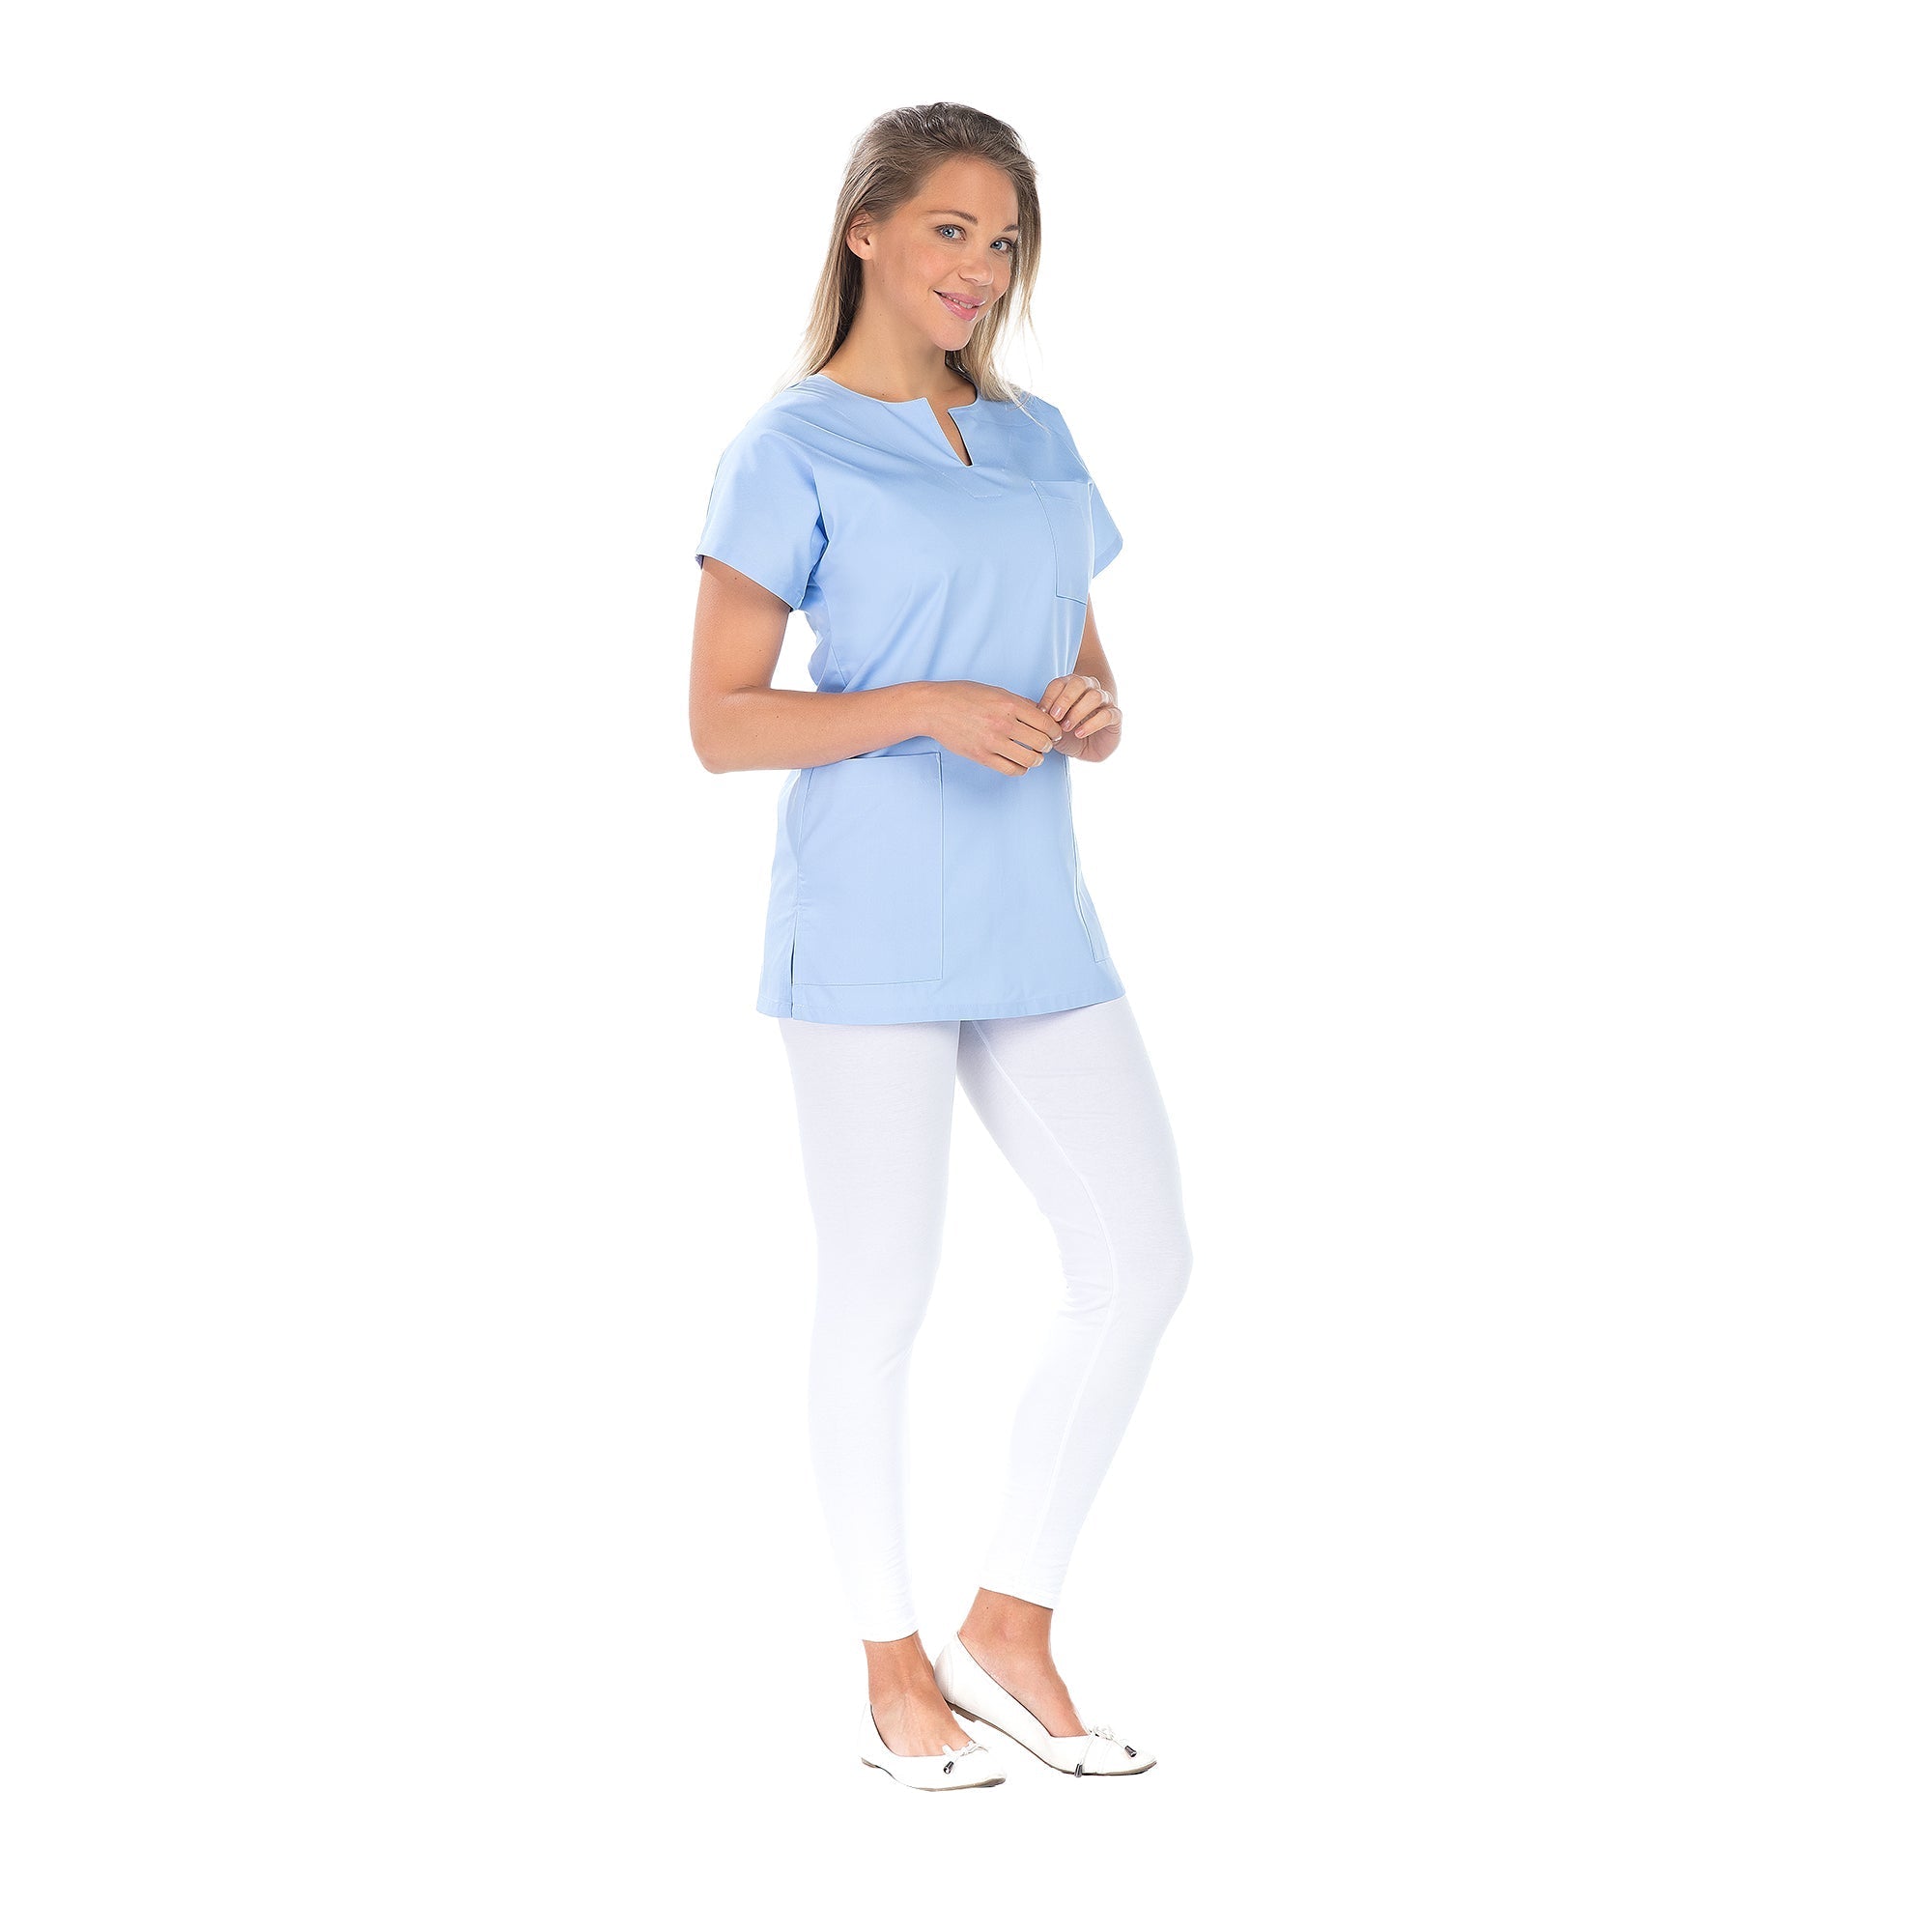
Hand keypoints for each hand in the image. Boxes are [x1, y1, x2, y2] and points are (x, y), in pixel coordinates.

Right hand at [922, 680, 1063, 775]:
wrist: (934, 708)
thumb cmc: (963, 695)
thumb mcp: (995, 691)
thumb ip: (1019, 702)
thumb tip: (1041, 713)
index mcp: (1009, 704)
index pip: (1046, 723)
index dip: (1055, 730)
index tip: (1053, 733)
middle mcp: (1003, 723)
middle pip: (1041, 742)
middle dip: (1048, 745)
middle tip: (1045, 744)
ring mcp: (991, 742)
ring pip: (1029, 759)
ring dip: (1036, 759)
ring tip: (1034, 756)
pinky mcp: (981, 756)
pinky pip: (1011, 769)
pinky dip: (1021, 769)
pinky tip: (1019, 763)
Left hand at [1039, 674, 1120, 761]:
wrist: (1087, 748)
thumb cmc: (1067, 733)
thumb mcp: (1052, 725)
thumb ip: (1044, 716)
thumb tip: (1031, 711)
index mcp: (1072, 687)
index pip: (1060, 683)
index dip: (1050, 696)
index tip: (1041, 713)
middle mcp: (1090, 689)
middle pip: (1079, 683)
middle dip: (1065, 700)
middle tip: (1055, 717)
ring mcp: (1105, 701)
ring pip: (1095, 696)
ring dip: (1078, 711)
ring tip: (1066, 728)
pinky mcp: (1115, 716)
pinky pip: (1108, 714)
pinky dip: (1092, 724)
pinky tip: (1080, 733)